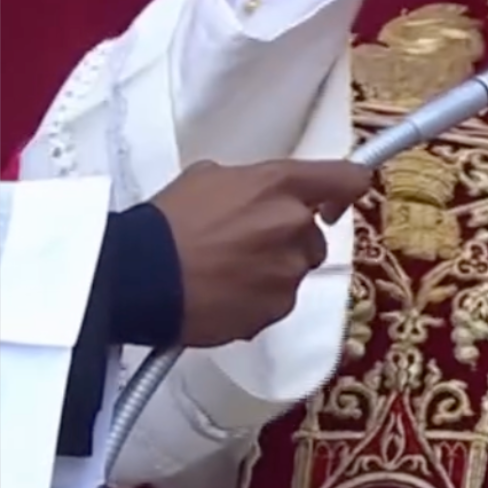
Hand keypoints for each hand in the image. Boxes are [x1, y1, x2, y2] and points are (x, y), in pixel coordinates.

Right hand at [149, 158, 373, 346]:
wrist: (141, 276)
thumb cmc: (167, 224)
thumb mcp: (209, 178)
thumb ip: (252, 183)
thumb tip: (265, 193)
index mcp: (280, 184)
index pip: (345, 179)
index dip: (347, 188)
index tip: (339, 199)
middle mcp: (293, 225)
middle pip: (314, 236)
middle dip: (288, 241)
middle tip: (244, 245)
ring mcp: (288, 270)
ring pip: (294, 271)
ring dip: (271, 272)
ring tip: (225, 272)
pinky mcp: (277, 309)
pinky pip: (277, 302)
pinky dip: (256, 300)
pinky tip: (222, 294)